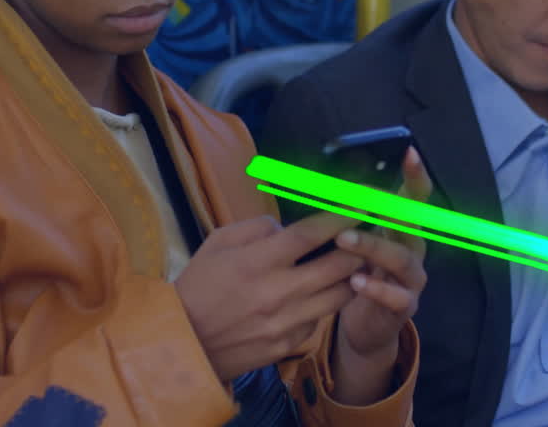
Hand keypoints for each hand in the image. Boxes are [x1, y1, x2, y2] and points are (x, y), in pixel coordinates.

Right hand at [173, 212, 365, 382]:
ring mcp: (286, 322)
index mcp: (259, 261)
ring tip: (351, 266)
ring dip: (350, 278)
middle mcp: (278, 292)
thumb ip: (257, 228)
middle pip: (338, 266)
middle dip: (359, 248)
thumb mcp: (219, 243)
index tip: (361, 202)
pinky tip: (317, 296)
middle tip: (365, 238)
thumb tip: (287, 228)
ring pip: (340, 296)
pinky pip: (319, 320)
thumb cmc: (199, 285)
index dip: (340, 216)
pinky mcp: (288, 344)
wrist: (183, 342)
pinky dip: (323, 305)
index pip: (310, 234)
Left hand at [330, 147, 431, 403]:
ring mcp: (412, 279)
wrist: (364, 327)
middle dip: (389, 211)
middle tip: (362, 201)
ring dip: (373, 247)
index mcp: (401, 230)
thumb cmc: (357, 275)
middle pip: (410, 225)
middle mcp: (413, 250)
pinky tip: (356, 283)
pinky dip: (377, 289)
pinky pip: (397, 297)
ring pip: (402, 259)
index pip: (413, 198)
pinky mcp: (405, 306)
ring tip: (344, 241)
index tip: (409, 153)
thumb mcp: (354, 244)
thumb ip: (349, 217)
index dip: (414, 176)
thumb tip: (325, 183)